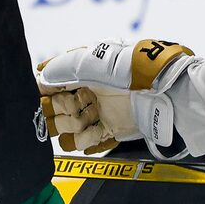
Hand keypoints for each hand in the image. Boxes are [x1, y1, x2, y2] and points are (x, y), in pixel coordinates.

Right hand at [35, 39, 193, 155]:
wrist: (167, 94)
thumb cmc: (133, 72)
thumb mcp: (97, 61)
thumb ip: (66, 66)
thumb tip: (41, 74)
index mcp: (83, 71)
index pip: (51, 83)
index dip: (43, 94)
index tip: (37, 102)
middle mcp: (89, 91)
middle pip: (58, 108)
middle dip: (59, 113)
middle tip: (67, 112)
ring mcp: (101, 111)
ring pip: (72, 127)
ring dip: (74, 128)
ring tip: (87, 123)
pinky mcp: (113, 129)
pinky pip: (91, 141)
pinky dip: (87, 142)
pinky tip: (89, 139)